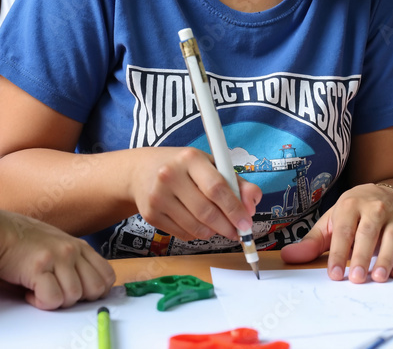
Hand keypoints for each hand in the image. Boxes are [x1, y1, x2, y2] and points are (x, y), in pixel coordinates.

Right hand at [0, 206, 114, 309]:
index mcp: (79, 245)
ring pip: (74, 296)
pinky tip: (30, 292)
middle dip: (78, 298)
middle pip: (96, 289)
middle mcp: (72, 250)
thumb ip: (75, 259)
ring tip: (40, 289)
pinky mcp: (39, 267)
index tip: (78, 293)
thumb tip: (89, 285)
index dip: (96, 291)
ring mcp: (58, 257)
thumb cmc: (22, 241)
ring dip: (56, 300)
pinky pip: (53, 299)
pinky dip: (41, 302)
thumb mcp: (57, 244)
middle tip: (58, 292)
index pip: (107, 276)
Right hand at [132, 147, 261, 241]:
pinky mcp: (150, 214)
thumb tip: (252, 203)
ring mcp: (158, 196)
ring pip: (195, 227)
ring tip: (219, 227)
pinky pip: (182, 233)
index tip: (247, 222)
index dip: (235, 209)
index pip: (216, 188)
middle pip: (206, 211)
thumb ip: (236, 182)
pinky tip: (199, 224)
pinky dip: (197, 234)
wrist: (139, 171)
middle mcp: (170, 175)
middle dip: (227, 226)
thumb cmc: (183, 167)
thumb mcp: (210, 164)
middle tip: (238, 232)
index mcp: (190, 158)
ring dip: (213, 232)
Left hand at [279, 182, 392, 283]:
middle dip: (362, 256)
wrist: (382, 194)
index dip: (337, 253)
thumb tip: (288, 256)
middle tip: (356, 278)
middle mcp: (375, 208)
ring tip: (377, 278)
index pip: (343, 230)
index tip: (333, 274)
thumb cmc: (352, 213)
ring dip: (387, 258)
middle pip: (368, 232)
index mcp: (350, 204)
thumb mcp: (330, 222)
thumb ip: (311, 242)